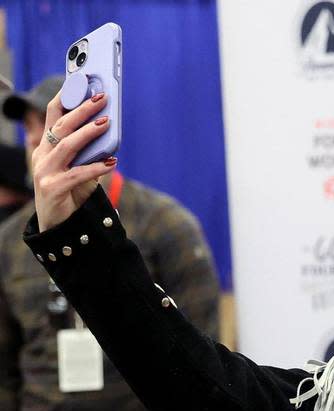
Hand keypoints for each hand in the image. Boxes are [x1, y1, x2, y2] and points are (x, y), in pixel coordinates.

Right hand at [30, 91, 116, 230]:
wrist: (60, 226)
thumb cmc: (72, 193)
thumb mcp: (81, 169)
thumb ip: (90, 152)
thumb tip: (110, 132)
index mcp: (47, 147)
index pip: (51, 116)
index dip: (64, 98)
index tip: (79, 83)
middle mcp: (42, 156)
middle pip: (61, 126)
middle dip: (82, 110)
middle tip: (101, 99)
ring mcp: (44, 172)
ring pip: (66, 145)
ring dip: (88, 132)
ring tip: (106, 123)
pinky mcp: (52, 188)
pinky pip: (77, 174)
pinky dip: (95, 167)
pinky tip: (111, 163)